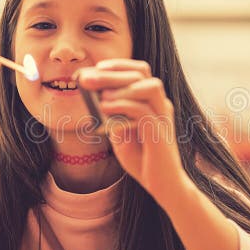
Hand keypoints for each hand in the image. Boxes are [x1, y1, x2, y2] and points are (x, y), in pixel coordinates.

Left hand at [77, 59, 186, 200]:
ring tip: (99, 95)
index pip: (140, 71)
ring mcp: (163, 117)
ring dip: (121, 86)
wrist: (162, 184)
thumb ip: (112, 115)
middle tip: (86, 78)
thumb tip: (96, 97)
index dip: (118, 65)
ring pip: (149, 86)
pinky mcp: (160, 131)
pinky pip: (143, 111)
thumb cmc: (142, 158)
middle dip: (111, 73)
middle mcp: (161, 104)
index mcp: (153, 102)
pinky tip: (105, 108)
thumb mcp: (120, 132)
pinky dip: (122, 106)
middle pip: (142, 74)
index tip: (96, 68)